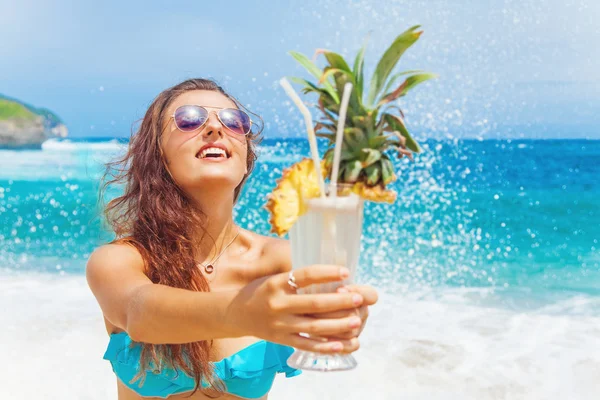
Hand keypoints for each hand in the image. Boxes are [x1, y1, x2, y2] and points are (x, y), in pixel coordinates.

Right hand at [226, 264, 364, 354]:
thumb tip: (330, 273)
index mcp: (277, 283)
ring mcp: (280, 324)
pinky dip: (324, 346)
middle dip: (340, 301)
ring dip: (338, 325)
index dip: (327, 273)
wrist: (235, 313)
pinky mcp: (281, 340)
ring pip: (314, 326)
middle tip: (359, 298)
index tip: (346, 272)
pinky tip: (341, 345)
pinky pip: (306, 344)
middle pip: (314, 303)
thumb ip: (297, 279)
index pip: (306, 275)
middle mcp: (278, 304)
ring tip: (356, 321)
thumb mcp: (274, 279)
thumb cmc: (261, 291)